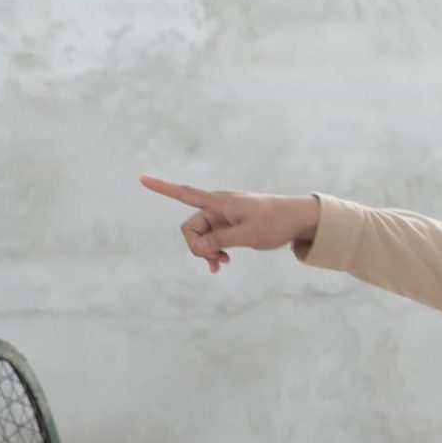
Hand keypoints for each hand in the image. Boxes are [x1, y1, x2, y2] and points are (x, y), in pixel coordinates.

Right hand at [142, 176, 320, 273]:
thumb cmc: (277, 222)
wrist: (299, 219)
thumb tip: (195, 245)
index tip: (142, 178)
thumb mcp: (249, 235)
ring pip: (201, 235)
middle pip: (191, 227)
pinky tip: (222, 263)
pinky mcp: (230, 225)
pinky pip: (213, 239)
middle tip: (217, 262)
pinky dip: (214, 251)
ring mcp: (224, 216)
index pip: (185, 194)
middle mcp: (218, 207)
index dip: (163, 188)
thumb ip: (221, 240)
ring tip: (222, 264)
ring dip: (207, 251)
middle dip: (197, 246)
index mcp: (220, 203)